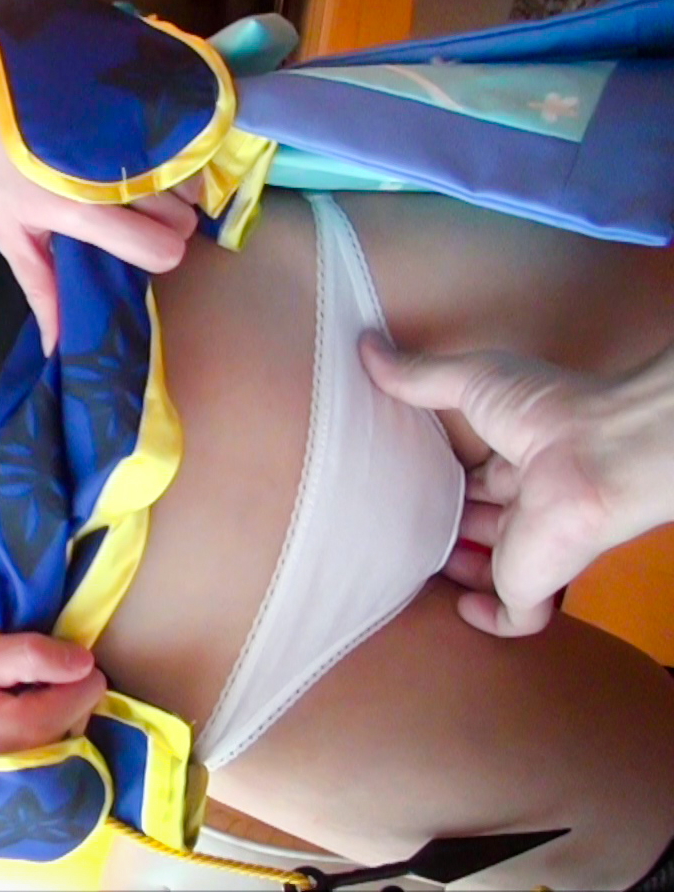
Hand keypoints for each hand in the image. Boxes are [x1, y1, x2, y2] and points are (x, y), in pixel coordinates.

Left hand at [0, 43, 200, 348]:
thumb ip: (41, 287)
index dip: (158, 253)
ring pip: (189, 174)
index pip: (163, 249)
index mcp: (81, 208)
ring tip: (135, 177)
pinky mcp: (136, 95)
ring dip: (173, 183)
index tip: (136, 245)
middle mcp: (113, 170)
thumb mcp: (8, 231)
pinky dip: (176, 147)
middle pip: (183, 215)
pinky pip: (183, 132)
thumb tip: (56, 346)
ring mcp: (130, 128)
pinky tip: (145, 147)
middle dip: (168, 221)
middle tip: (133, 213)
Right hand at [0, 633, 105, 792]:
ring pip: (71, 722)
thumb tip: (85, 658)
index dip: (61, 664)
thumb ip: (28, 655)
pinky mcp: (39, 784)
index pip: (91, 682)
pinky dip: (36, 730)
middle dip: (52, 686)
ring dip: (44, 707)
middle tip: (3, 687)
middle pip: (83, 703)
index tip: (24, 666)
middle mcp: (56, 754)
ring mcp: (50, 775)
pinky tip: (1, 731)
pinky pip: (57, 742)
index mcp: (41, 724)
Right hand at [360, 333, 673, 636]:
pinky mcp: (532, 580)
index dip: (447, 482)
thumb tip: (365, 347)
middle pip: (482, 523)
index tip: (408, 482)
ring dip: (461, 570)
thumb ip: (419, 374)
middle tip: (398, 527)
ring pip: (495, 569)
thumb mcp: (472, 379)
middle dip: (448, 527)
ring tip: (413, 564)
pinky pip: (515, 615)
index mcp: (518, 457)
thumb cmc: (547, 409)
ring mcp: (531, 545)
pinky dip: (490, 618)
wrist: (600, 453)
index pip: (478, 477)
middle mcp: (526, 502)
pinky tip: (461, 606)